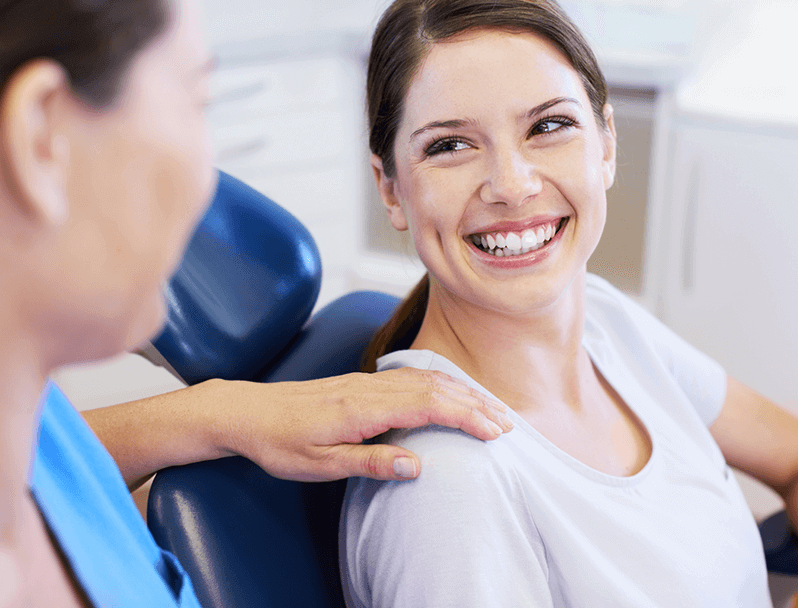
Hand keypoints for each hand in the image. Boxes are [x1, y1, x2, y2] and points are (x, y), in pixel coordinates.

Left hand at [198, 368, 513, 481]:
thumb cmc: (280, 442)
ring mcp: (366, 381)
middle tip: (507, 424)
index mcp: (362, 408)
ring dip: (462, 391)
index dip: (466, 416)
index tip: (495, 432)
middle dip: (475, 403)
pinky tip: (450, 391)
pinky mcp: (362, 382)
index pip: (428, 405)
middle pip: (435, 387)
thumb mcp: (319, 464)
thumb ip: (369, 462)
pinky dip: (440, 383)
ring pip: (425, 377)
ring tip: (490, 408)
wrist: (248, 411)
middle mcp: (369, 387)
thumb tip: (417, 465)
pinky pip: (411, 376)